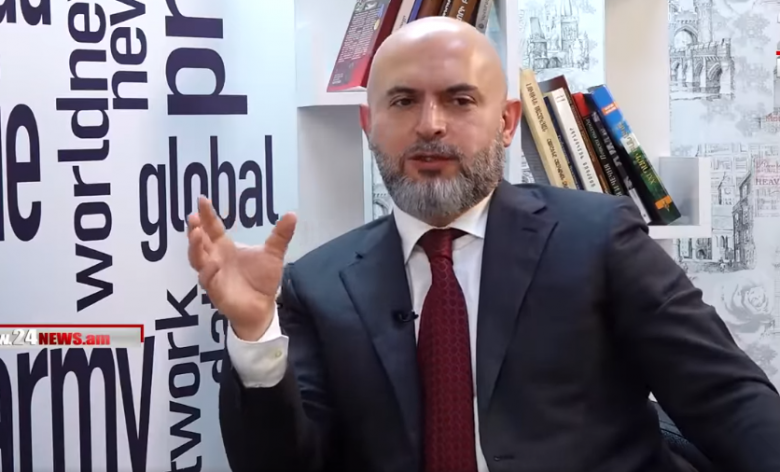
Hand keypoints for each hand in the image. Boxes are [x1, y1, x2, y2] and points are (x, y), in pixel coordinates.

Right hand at [187, 195, 296, 340]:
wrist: (263, 306)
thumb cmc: (262, 279)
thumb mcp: (273, 254)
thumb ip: (280, 235)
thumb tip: (293, 214)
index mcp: (225, 247)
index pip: (212, 228)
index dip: (206, 214)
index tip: (202, 199)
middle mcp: (214, 258)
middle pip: (199, 242)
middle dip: (195, 229)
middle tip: (193, 217)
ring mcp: (212, 274)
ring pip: (197, 259)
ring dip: (195, 247)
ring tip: (197, 234)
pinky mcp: (215, 290)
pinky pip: (207, 280)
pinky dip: (208, 271)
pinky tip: (213, 263)